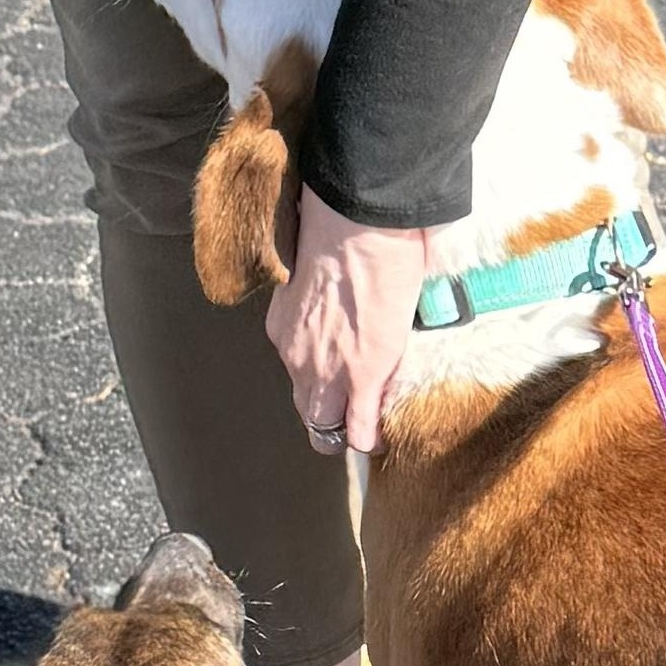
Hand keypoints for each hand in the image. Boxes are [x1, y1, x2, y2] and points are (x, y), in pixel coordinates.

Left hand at [267, 190, 447, 459]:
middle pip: (305, 407)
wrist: (356, 227)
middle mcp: (297, 356)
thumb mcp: (316, 275)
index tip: (337, 382)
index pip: (298, 371)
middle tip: (350, 414)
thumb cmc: (338, 233)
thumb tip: (342, 294)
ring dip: (346, 431)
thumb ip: (322, 297)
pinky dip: (370, 437)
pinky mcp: (362, 377)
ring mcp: (327, 372)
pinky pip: (361, 428)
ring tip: (368, 430)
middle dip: (327, 416)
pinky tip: (381, 437)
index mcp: (284, 328)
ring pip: (326, 426)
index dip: (320, 382)